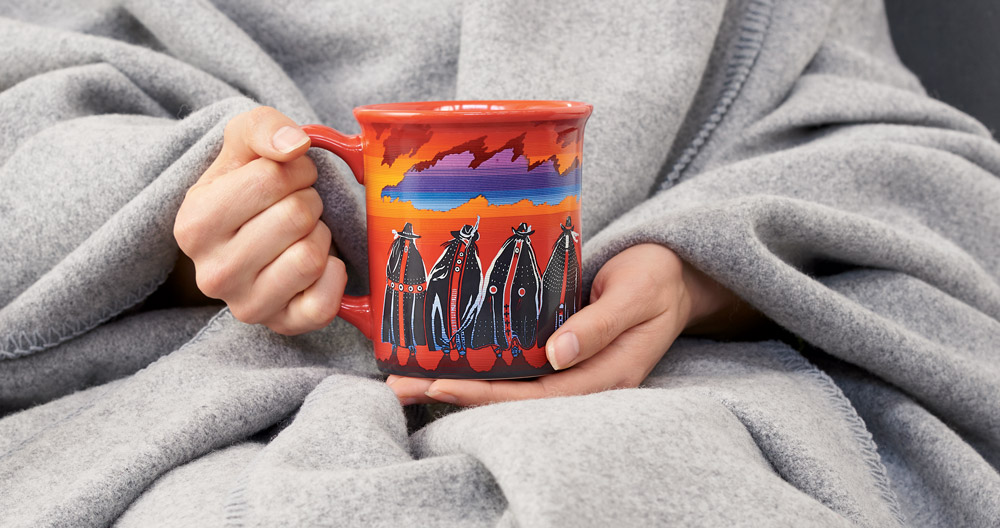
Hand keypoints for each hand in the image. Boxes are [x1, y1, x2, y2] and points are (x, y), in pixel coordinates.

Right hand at [174, 106, 346, 334]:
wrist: (251, 236)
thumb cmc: (247, 187)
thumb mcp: (244, 144)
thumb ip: (263, 128)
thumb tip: (294, 146)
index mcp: (194, 225)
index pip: (270, 178)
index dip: (295, 169)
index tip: (288, 177)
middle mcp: (212, 274)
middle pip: (296, 216)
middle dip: (309, 201)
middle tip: (297, 207)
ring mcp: (246, 306)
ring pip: (311, 256)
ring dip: (320, 235)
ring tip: (301, 234)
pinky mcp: (283, 327)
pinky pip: (325, 302)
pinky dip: (334, 274)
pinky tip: (318, 264)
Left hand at [387, 243, 750, 405]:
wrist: (676, 274)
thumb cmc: (658, 278)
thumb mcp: (635, 294)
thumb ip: (598, 324)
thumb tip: (555, 355)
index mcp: (607, 374)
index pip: (537, 394)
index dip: (487, 393)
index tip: (441, 382)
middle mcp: (584, 378)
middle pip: (513, 399)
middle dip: (457, 392)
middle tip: (401, 385)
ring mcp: (573, 368)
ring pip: (511, 385)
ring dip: (461, 381)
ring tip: (407, 376)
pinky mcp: (562, 352)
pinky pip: (518, 367)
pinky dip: (481, 364)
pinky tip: (446, 356)